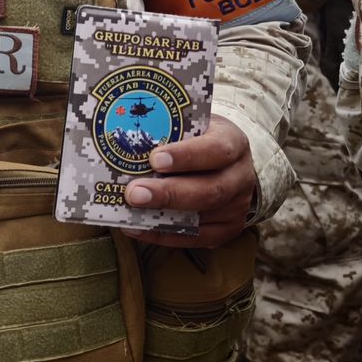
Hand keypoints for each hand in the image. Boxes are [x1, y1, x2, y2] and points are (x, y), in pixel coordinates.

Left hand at [122, 114, 253, 247]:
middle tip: (134, 193)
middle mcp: (240, 176)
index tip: (154, 159)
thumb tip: (120, 130)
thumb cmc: (197, 137)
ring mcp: (237, 205)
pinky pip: (197, 237)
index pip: (216, 149)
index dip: (186, 156)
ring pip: (203, 216)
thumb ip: (165, 127)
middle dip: (169, 193)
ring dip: (163, 216)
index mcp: (233, 142)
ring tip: (130, 212)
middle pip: (210, 189)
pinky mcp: (228, 228)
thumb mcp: (189, 123)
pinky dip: (164, 235)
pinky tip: (136, 228)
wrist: (226, 158)